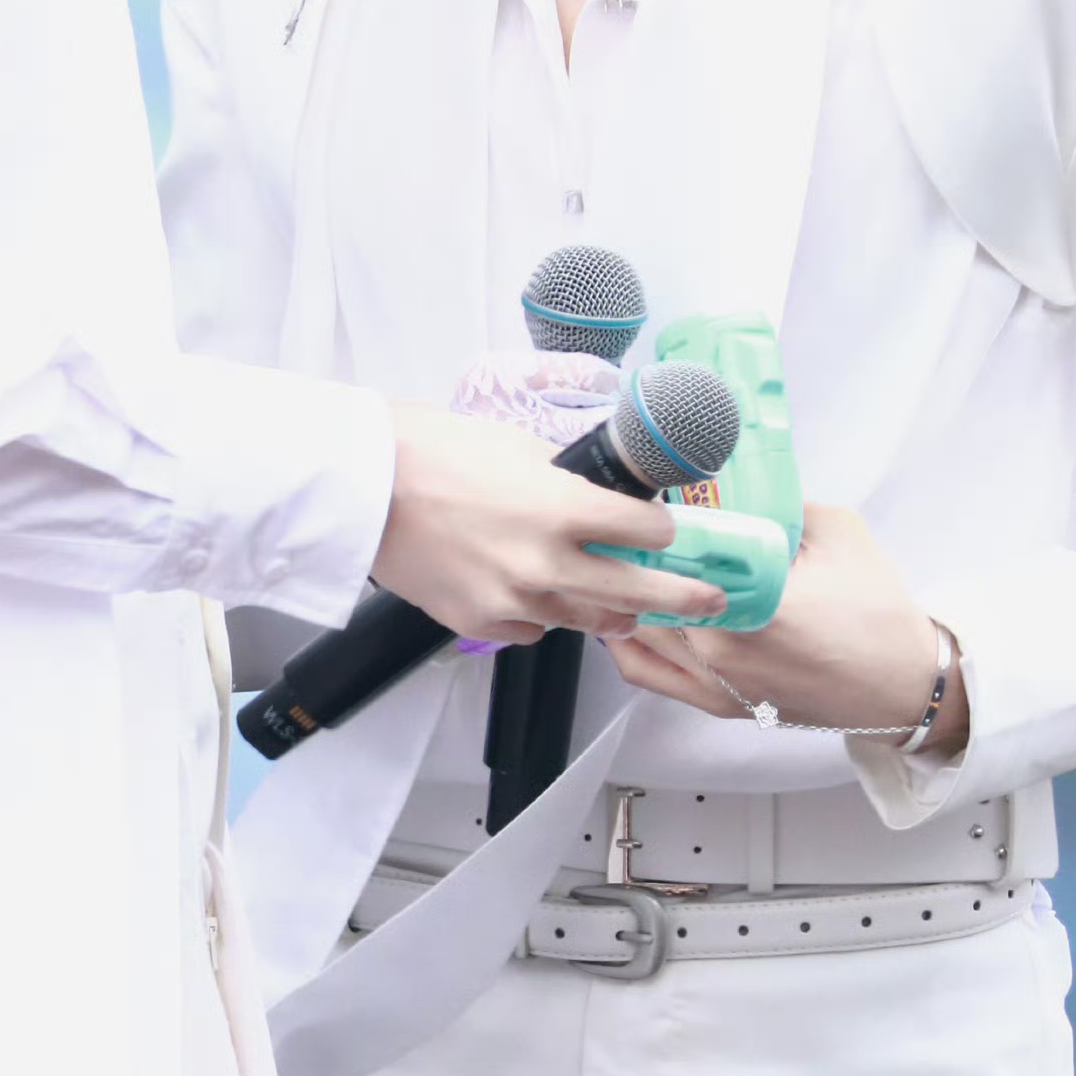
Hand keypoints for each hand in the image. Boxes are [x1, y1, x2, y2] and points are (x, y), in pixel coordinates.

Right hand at [373, 401, 728, 645]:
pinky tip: (540, 596)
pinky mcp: (480, 622)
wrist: (364, 487)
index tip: (667, 533)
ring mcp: (514, 599)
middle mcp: (548, 563)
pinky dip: (544, 616)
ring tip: (631, 609)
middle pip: (637, 593)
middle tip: (712, 601)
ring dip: (612, 612)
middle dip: (681, 597)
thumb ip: (565, 479)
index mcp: (563, 508)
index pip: (646, 533)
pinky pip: (533, 629)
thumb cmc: (433, 450)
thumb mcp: (517, 446)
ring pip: (587, 620)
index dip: (662, 532)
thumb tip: (594, 496)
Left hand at [603, 503, 968, 756]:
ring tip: (635, 564)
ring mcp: (715, 682)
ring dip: (631, 594)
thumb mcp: (838, 531)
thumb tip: (735, 490)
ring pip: (637, 629)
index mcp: (751, 601)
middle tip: (639, 528)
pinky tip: (634, 610)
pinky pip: (646, 672)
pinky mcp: (717, 704)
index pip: (676, 551)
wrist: (902, 685)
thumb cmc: (877, 612)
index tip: (653, 498)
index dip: (656, 521)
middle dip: (640, 556)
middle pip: (647, 590)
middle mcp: (721, 648)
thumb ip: (780, 505)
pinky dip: (631, 639)